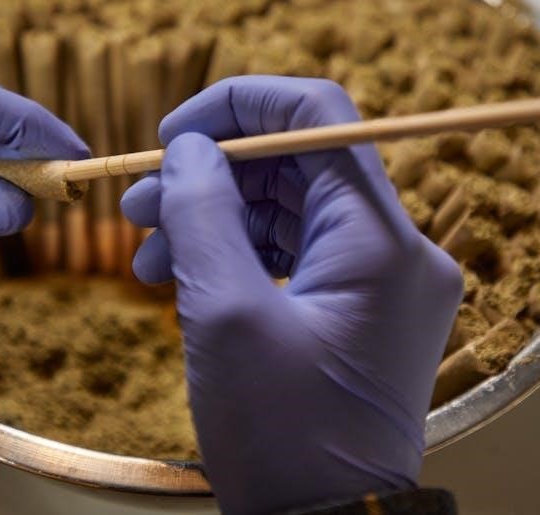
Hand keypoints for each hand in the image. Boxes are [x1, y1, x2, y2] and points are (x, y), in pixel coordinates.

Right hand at [121, 76, 462, 513]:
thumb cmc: (281, 435)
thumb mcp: (223, 315)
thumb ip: (203, 213)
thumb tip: (190, 149)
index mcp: (381, 240)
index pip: (319, 114)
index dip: (240, 105)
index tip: (173, 134)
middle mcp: (401, 249)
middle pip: (301, 163)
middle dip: (214, 172)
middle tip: (138, 202)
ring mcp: (387, 281)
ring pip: (295, 209)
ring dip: (219, 216)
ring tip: (148, 251)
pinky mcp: (366, 309)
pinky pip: (302, 253)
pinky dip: (244, 253)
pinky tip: (185, 274)